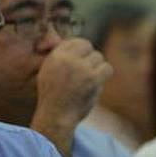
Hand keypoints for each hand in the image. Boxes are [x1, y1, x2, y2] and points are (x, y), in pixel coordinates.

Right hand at [30, 39, 111, 156]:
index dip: (81, 50)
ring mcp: (81, 68)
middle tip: (85, 71)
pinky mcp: (93, 78)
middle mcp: (67, 59)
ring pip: (98, 57)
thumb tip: (75, 42)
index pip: (75, 41)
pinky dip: (104, 74)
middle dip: (89, 58)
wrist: (56, 115)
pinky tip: (97, 81)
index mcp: (55, 56)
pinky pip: (107, 68)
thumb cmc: (53, 94)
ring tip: (88, 79)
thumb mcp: (49, 70)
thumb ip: (60, 55)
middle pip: (88, 47)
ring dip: (97, 67)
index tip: (81, 59)